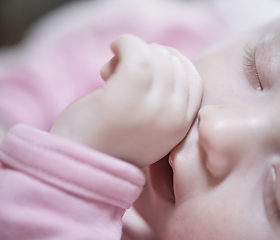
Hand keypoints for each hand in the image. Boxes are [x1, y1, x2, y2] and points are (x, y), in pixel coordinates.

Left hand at [50, 34, 201, 167]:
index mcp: (180, 127)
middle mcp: (173, 119)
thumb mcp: (149, 126)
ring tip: (112, 70)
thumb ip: (163, 101)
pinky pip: (137, 52)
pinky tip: (113, 49)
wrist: (78, 166)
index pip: (194, 80)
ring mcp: (152, 109)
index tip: (153, 59)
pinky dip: (125, 43)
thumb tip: (161, 56)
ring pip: (156, 56)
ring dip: (133, 51)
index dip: (175, 62)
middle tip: (123, 70)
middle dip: (150, 56)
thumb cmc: (109, 140)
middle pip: (174, 64)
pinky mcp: (127, 98)